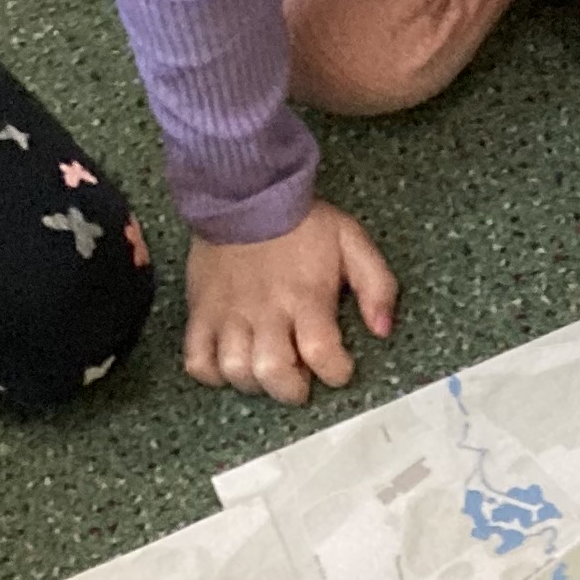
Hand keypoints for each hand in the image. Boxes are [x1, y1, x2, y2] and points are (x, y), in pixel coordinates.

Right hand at [186, 203, 397, 400]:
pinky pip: (197, 359)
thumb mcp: (351, 241)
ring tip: (265, 367)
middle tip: (299, 379)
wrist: (243, 190)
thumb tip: (382, 329)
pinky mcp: (201, 310)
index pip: (322, 354)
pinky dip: (212, 372)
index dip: (336, 372)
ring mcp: (229, 313)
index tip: (339, 367)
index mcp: (305, 296)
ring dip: (254, 381)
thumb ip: (377, 285)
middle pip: (273, 372)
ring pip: (235, 370)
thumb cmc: (301, 221)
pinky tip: (229, 363)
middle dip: (292, 389)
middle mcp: (266, 311)